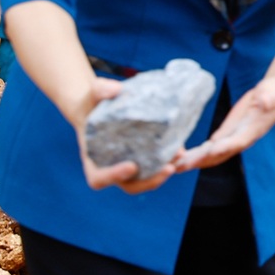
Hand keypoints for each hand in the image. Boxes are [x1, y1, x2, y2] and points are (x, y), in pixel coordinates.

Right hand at [74, 76, 179, 194]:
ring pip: (147, 179)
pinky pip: (156, 166)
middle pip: (130, 185)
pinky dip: (169, 161)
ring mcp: (129, 165)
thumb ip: (101, 89)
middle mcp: (111, 167)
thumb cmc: (94, 100)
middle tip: (169, 168)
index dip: (114, 176)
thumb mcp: (94, 92)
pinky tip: (181, 150)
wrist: (103, 103)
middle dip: (150, 181)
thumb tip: (117, 89)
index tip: (131, 166)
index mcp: (93, 159)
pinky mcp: (144, 157)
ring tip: (180, 156)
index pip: (99, 179)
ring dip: (164, 172)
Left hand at [174, 77, 274, 171]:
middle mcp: (241, 139)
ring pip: (211, 156)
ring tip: (172, 166)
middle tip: (179, 165)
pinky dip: (195, 154)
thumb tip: (266, 99)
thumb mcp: (273, 90)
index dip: (222, 148)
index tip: (207, 152)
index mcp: (252, 130)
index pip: (236, 142)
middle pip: (219, 155)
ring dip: (193, 162)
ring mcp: (232, 139)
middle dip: (200, 161)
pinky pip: (209, 149)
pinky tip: (179, 157)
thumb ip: (269, 95)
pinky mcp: (225, 135)